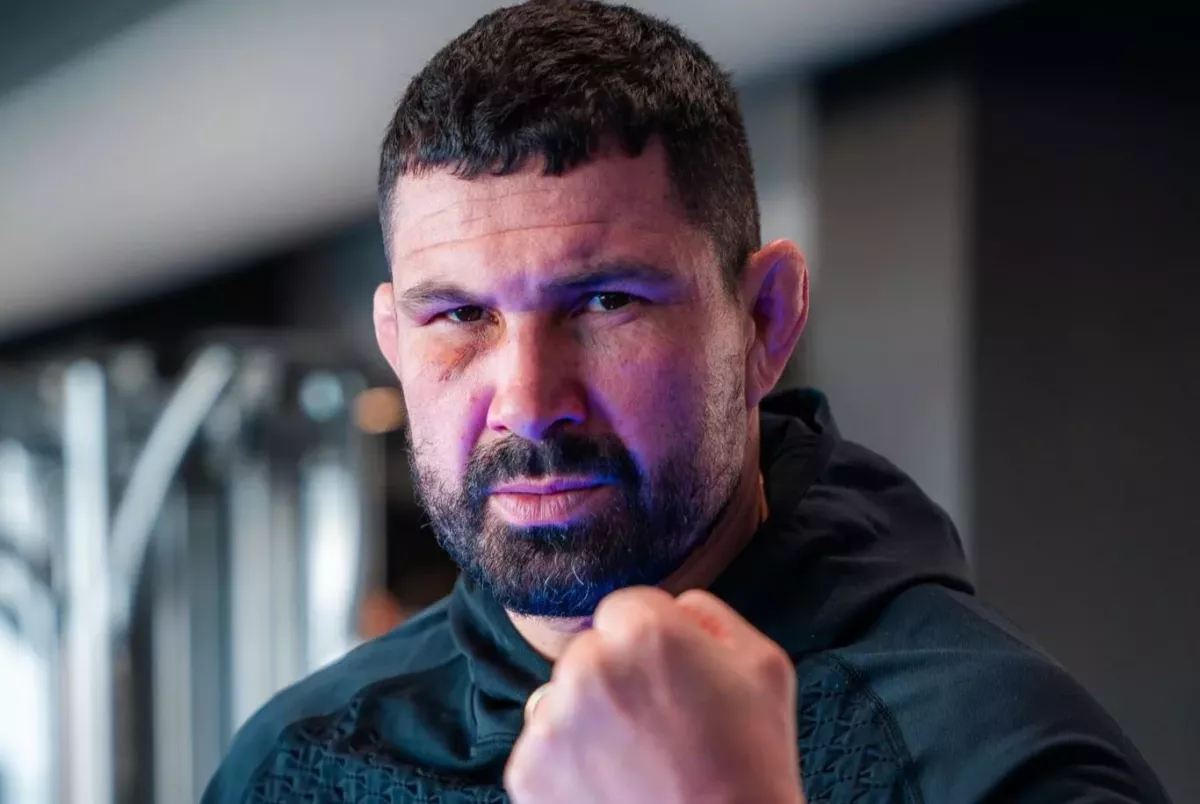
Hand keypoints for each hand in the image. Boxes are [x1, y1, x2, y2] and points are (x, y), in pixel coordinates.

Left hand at [504, 586, 805, 803]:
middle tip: (658, 725)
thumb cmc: (751, 764)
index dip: (652, 642)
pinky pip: (543, 748)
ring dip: (588, 719)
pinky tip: (611, 785)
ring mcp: (552, 721)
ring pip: (562, 698)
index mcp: (645, 632)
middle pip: (590, 651)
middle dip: (616, 677)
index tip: (670, 678)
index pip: (626, 607)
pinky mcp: (528, 770)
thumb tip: (676, 606)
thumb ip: (711, 616)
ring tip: (636, 761)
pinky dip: (568, 765)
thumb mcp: (764, 666)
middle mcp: (588, 666)